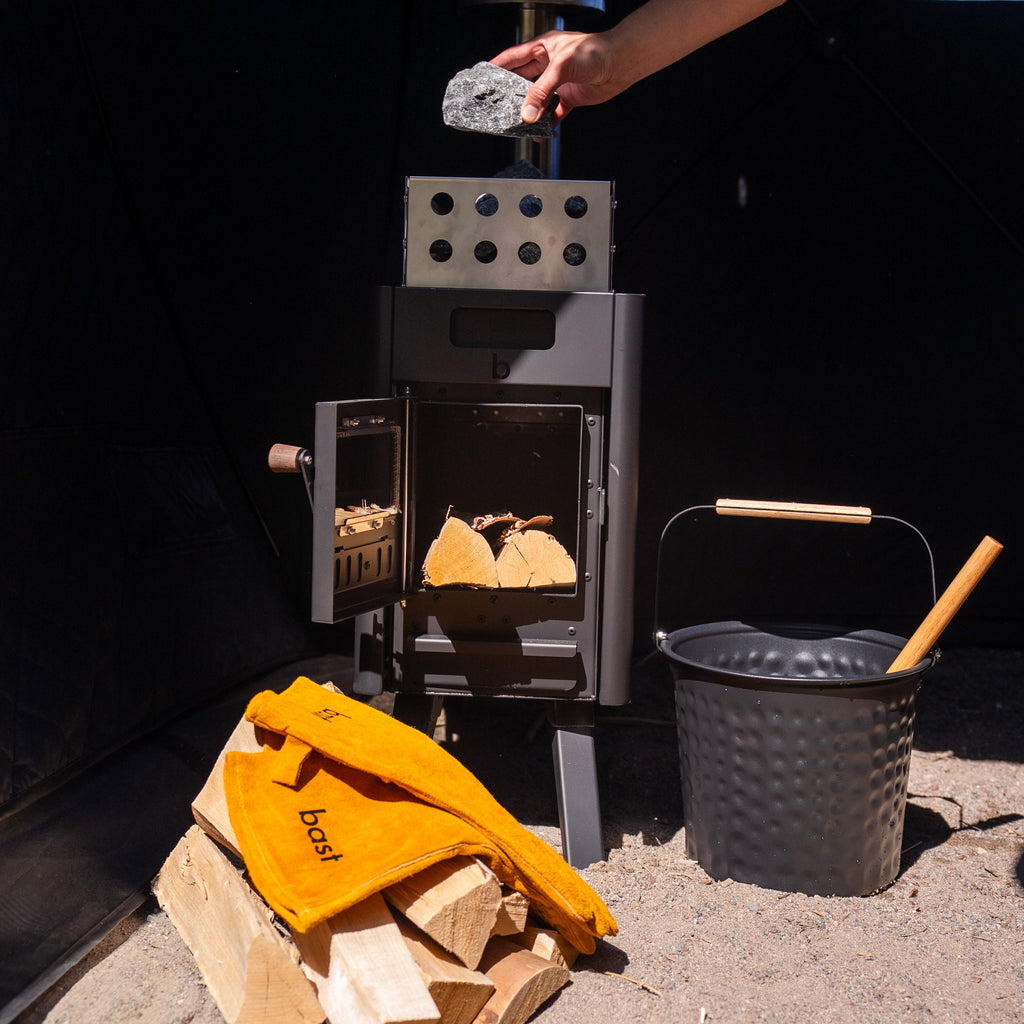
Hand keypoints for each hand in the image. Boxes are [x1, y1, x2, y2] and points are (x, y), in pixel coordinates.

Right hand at [490, 31, 619, 124]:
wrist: (620, 63)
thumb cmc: (595, 51)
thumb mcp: (561, 68)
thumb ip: (542, 91)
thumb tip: (528, 113)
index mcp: (542, 48)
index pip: (513, 58)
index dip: (497, 67)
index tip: (483, 77)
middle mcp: (548, 65)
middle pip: (522, 81)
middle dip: (510, 94)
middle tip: (497, 106)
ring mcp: (558, 82)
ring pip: (537, 99)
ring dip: (529, 111)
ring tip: (518, 122)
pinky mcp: (569, 97)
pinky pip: (553, 112)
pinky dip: (547, 122)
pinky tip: (541, 130)